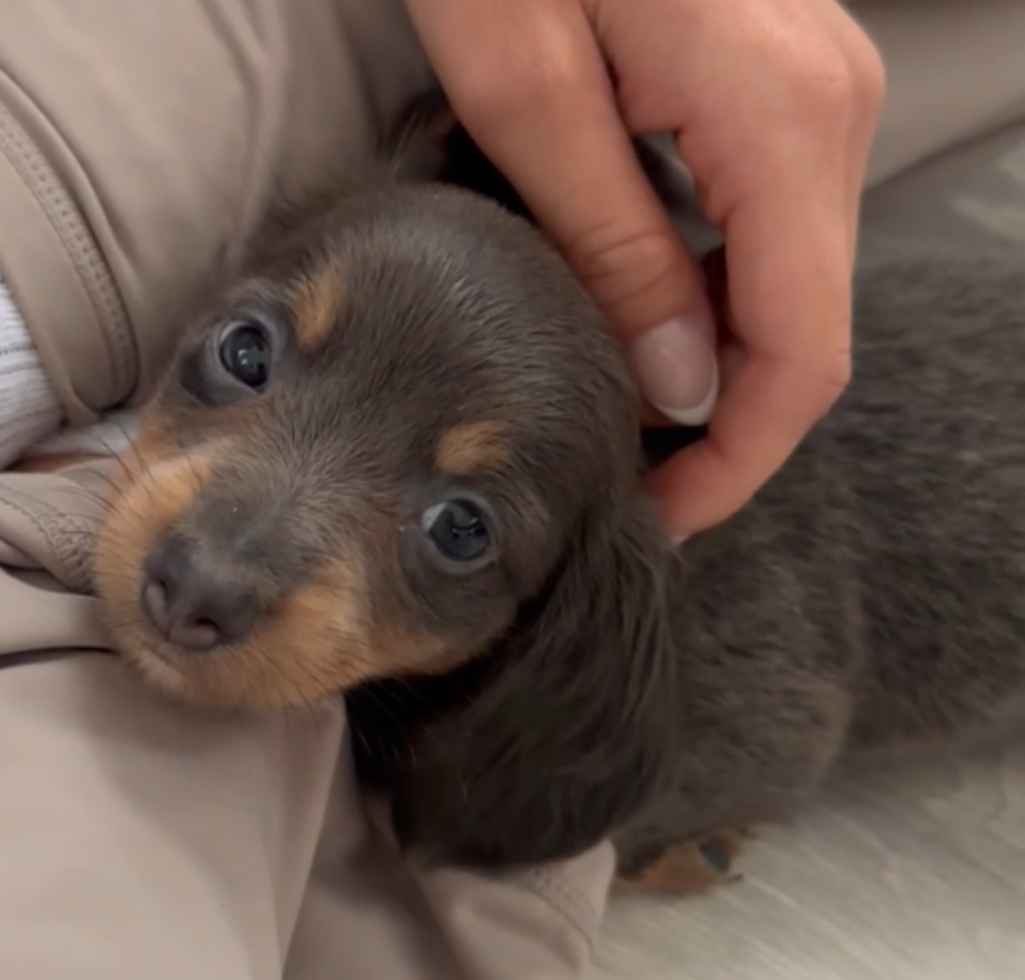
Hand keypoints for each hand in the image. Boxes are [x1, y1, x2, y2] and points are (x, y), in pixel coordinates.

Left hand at [404, 0, 884, 537]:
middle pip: (805, 331)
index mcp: (780, 120)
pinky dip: (708, 301)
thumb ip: (614, 244)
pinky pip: (762, 232)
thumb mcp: (528, 93)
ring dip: (714, 369)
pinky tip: (636, 327)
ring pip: (786, 287)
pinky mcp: (772, 88)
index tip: (662, 516)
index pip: (801, 352)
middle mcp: (824, 110)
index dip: (738, 460)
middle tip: (628, 483)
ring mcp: (811, 94)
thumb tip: (680, 381)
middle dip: (724, 429)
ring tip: (620, 422)